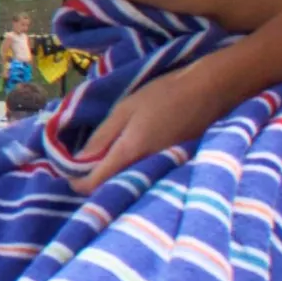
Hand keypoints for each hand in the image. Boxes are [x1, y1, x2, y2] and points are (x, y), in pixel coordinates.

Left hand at [68, 59, 224, 191]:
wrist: (212, 91)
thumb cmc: (164, 95)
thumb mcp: (124, 110)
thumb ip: (101, 137)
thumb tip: (78, 162)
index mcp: (129, 153)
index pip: (94, 184)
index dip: (77, 182)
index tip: (69, 173)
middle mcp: (147, 169)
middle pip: (111, 189)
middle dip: (94, 183)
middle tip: (84, 167)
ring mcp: (163, 170)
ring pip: (129, 186)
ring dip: (113, 180)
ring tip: (104, 163)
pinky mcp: (174, 167)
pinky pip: (147, 179)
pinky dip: (133, 175)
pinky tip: (129, 162)